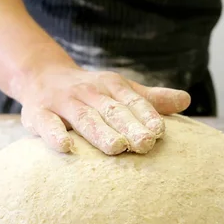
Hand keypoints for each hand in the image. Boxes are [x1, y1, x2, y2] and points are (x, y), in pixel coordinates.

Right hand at [18, 66, 190, 154]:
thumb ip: (150, 99)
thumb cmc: (89, 90)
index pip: (131, 101)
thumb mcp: (119, 90)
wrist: (41, 75)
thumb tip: (186, 100)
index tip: (159, 131)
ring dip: (100, 132)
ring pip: (83, 117)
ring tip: (116, 148)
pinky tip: (66, 147)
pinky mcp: (37, 112)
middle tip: (146, 144)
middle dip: (129, 127)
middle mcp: (87, 91)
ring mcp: (62, 101)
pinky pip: (46, 123)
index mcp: (110, 85)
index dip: (145, 115)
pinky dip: (54, 134)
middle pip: (110, 110)